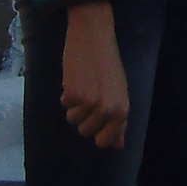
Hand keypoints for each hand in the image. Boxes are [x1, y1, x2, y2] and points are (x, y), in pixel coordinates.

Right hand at [62, 2, 130, 148]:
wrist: (94, 38)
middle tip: (90, 95)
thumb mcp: (120, 93)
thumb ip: (119, 121)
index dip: (97, 132)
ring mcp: (90, 103)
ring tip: (84, 85)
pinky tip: (76, 78)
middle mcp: (107, 110)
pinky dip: (67, 93)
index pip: (105, 141)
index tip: (96, 119)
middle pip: (85, 131)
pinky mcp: (73, 93)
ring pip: (73, 119)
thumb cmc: (109, 65)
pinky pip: (64, 104)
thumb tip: (118, 147)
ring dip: (74, 105)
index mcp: (122, 111)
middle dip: (84, 117)